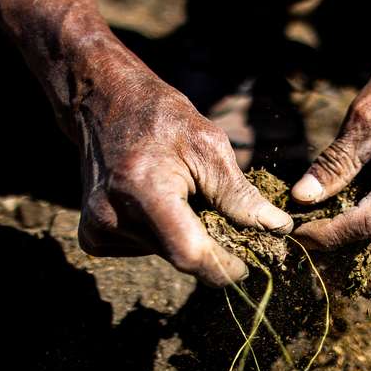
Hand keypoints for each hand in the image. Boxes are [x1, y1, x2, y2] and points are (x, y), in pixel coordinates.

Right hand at [74, 57, 293, 285]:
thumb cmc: (164, 119)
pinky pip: (144, 249)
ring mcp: (97, 228)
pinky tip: (160, 203)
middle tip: (231, 225)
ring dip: (187, 237)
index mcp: (144, 188)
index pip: (189, 253)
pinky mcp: (92, 236)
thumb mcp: (210, 147)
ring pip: (164, 255)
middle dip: (212, 250)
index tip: (248, 264)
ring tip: (185, 198)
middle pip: (179, 257)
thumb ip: (240, 195)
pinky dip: (163, 235)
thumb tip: (278, 229)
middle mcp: (112, 214)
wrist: (108, 104)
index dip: (224, 266)